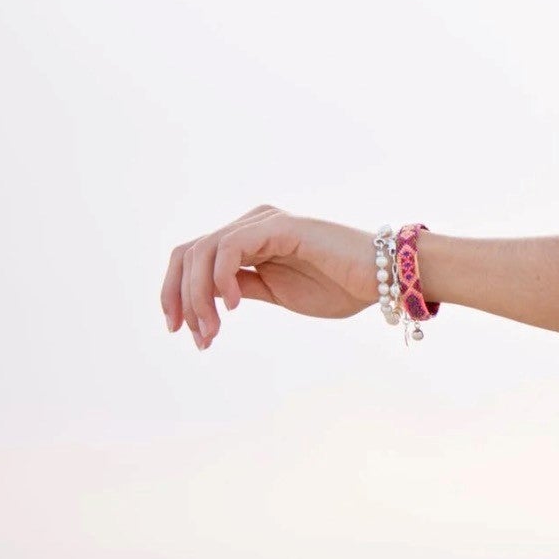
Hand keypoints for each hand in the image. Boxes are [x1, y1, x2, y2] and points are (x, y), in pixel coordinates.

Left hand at [161, 205, 377, 350]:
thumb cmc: (340, 287)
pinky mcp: (278, 226)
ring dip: (198, 297)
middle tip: (194, 336)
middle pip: (188, 253)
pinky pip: (229, 248)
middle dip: (180, 298)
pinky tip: (236, 305)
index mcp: (249, 240)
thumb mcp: (277, 293)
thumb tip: (204, 301)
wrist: (383, 279)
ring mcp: (263, 222)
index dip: (176, 294)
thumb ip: (242, 288)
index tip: (180, 332)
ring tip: (212, 330)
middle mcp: (251, 224)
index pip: (193, 259)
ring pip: (202, 252)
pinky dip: (222, 279)